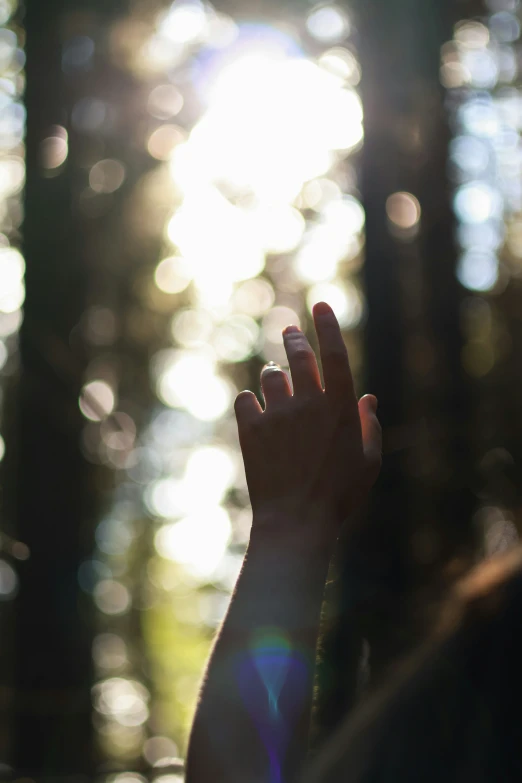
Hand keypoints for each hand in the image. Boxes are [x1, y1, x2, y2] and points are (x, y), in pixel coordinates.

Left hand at [234, 301, 381, 548]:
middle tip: (290, 332)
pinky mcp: (251, 429)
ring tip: (276, 382)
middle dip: (294, 338)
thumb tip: (367, 398)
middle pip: (298, 356)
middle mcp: (307, 403)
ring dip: (274, 375)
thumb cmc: (339, 496)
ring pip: (270, 376)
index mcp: (339, 408)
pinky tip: (255, 410)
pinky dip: (250, 402)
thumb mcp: (368, 463)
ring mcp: (277, 414)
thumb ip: (369, 426)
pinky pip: (245, 399)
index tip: (321, 305)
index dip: (328, 326)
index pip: (334, 354)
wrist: (295, 522)